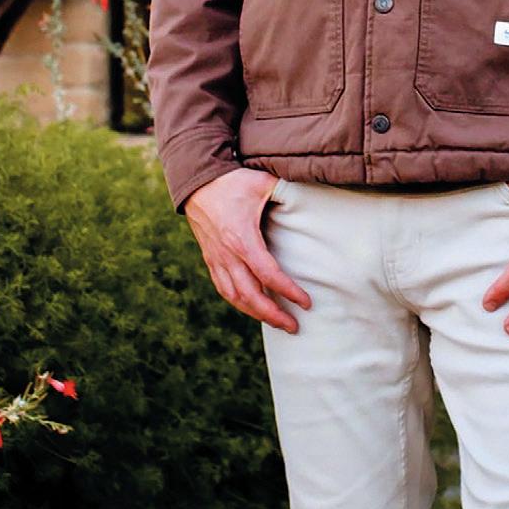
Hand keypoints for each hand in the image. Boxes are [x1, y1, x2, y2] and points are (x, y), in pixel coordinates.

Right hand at [183, 168, 312, 333]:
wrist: (198, 181)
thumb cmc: (233, 181)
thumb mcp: (263, 182)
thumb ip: (287, 192)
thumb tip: (310, 197)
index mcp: (242, 238)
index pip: (268, 274)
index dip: (288, 291)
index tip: (306, 302)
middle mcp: (227, 254)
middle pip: (250, 295)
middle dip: (273, 314)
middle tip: (294, 326)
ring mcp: (217, 259)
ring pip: (235, 297)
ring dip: (256, 313)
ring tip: (278, 323)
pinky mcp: (211, 259)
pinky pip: (223, 288)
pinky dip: (239, 303)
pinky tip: (253, 308)